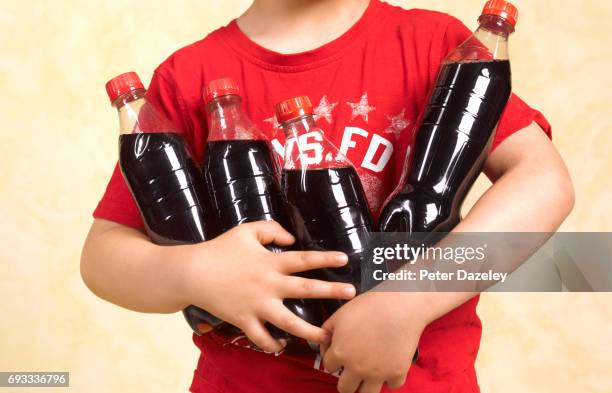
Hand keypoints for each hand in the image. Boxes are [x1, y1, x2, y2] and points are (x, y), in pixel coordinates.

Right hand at [180, 220, 355, 351]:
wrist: (191, 272)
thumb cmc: (220, 249)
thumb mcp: (246, 230)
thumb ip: (272, 229)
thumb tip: (292, 239)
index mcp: (270, 262)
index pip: (304, 260)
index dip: (325, 259)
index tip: (345, 260)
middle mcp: (268, 285)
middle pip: (305, 289)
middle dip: (331, 292)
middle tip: (352, 294)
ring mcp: (257, 306)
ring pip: (288, 322)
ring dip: (309, 331)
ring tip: (326, 337)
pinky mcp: (244, 321)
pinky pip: (262, 338)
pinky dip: (273, 345)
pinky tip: (283, 345)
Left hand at [320, 291, 424, 392]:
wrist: (399, 306)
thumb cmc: (369, 306)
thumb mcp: (341, 313)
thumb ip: (328, 330)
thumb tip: (325, 342)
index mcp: (340, 353)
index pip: (329, 366)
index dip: (333, 359)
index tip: (339, 355)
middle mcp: (356, 368)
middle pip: (344, 388)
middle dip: (346, 380)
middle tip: (352, 372)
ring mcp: (377, 374)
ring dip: (365, 385)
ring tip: (368, 375)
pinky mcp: (397, 373)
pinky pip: (392, 385)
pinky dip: (390, 378)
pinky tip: (389, 367)